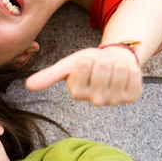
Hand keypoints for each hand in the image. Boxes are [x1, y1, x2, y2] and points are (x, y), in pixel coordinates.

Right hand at [25, 46, 141, 105]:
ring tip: (112, 69)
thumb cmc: (89, 63)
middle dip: (103, 61)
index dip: (87, 60)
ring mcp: (115, 100)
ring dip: (117, 64)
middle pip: (103, 68)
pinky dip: (131, 69)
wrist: (113, 62)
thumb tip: (28, 85)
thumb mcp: (69, 65)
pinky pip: (134, 75)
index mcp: (77, 93)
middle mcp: (95, 100)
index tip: (87, 64)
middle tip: (101, 66)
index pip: (84, 66)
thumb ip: (50, 75)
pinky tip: (124, 75)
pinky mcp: (131, 96)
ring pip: (119, 70)